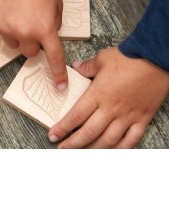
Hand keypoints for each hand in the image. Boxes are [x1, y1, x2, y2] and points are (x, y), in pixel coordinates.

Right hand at [0, 0, 67, 89]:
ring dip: (17, 35)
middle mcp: (25, 33)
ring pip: (14, 44)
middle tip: (31, 26)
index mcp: (45, 28)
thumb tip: (49, 35)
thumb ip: (54, 23)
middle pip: (30, 53)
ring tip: (17, 13)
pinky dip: (4, 25)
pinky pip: (0, 33)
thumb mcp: (56, 3)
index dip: (57, 74)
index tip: (59, 87)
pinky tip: (7, 9)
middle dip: (32, 43)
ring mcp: (7, 30)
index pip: (54, 57)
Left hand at [48, 47, 168, 147]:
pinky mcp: (142, 118)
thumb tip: (77, 67)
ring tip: (82, 153)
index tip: (53, 135)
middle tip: (62, 149)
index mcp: (98, 94)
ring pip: (108, 140)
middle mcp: (111, 109)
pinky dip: (120, 149)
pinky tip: (111, 152)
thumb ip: (88, 66)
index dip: (63, 128)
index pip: (76, 116)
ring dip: (93, 149)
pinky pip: (131, 140)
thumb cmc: (130, 57)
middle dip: (73, 144)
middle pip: (89, 133)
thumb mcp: (103, 58)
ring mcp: (128, 116)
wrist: (157, 58)